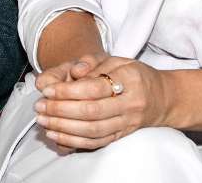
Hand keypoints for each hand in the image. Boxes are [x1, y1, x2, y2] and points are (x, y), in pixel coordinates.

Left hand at [34, 56, 174, 150]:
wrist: (161, 97)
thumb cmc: (134, 74)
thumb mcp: (116, 59)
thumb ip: (92, 62)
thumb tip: (73, 71)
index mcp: (129, 78)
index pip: (94, 87)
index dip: (68, 90)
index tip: (47, 90)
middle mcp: (131, 103)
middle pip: (91, 111)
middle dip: (61, 110)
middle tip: (40, 106)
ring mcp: (128, 122)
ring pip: (93, 130)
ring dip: (63, 128)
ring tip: (43, 120)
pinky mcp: (122, 135)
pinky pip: (96, 142)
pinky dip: (73, 141)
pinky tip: (56, 134)